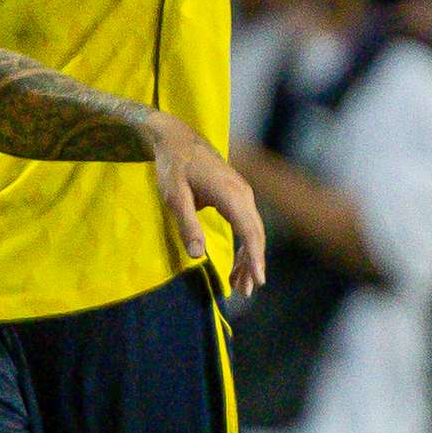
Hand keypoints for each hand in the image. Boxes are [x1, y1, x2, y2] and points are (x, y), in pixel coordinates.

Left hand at [146, 111, 267, 293]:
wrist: (177, 139)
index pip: (249, 232)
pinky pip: (246, 225)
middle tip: (245, 292)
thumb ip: (187, 224)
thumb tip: (198, 255)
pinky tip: (237, 265)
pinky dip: (244, 246)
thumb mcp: (174, 197)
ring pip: (253, 231)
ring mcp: (243, 194)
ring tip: (240, 286)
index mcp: (231, 194)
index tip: (257, 280)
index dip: (254, 258)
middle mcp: (243, 194)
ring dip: (248, 258)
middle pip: (255, 235)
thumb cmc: (174, 167)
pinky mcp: (238, 196)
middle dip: (252, 265)